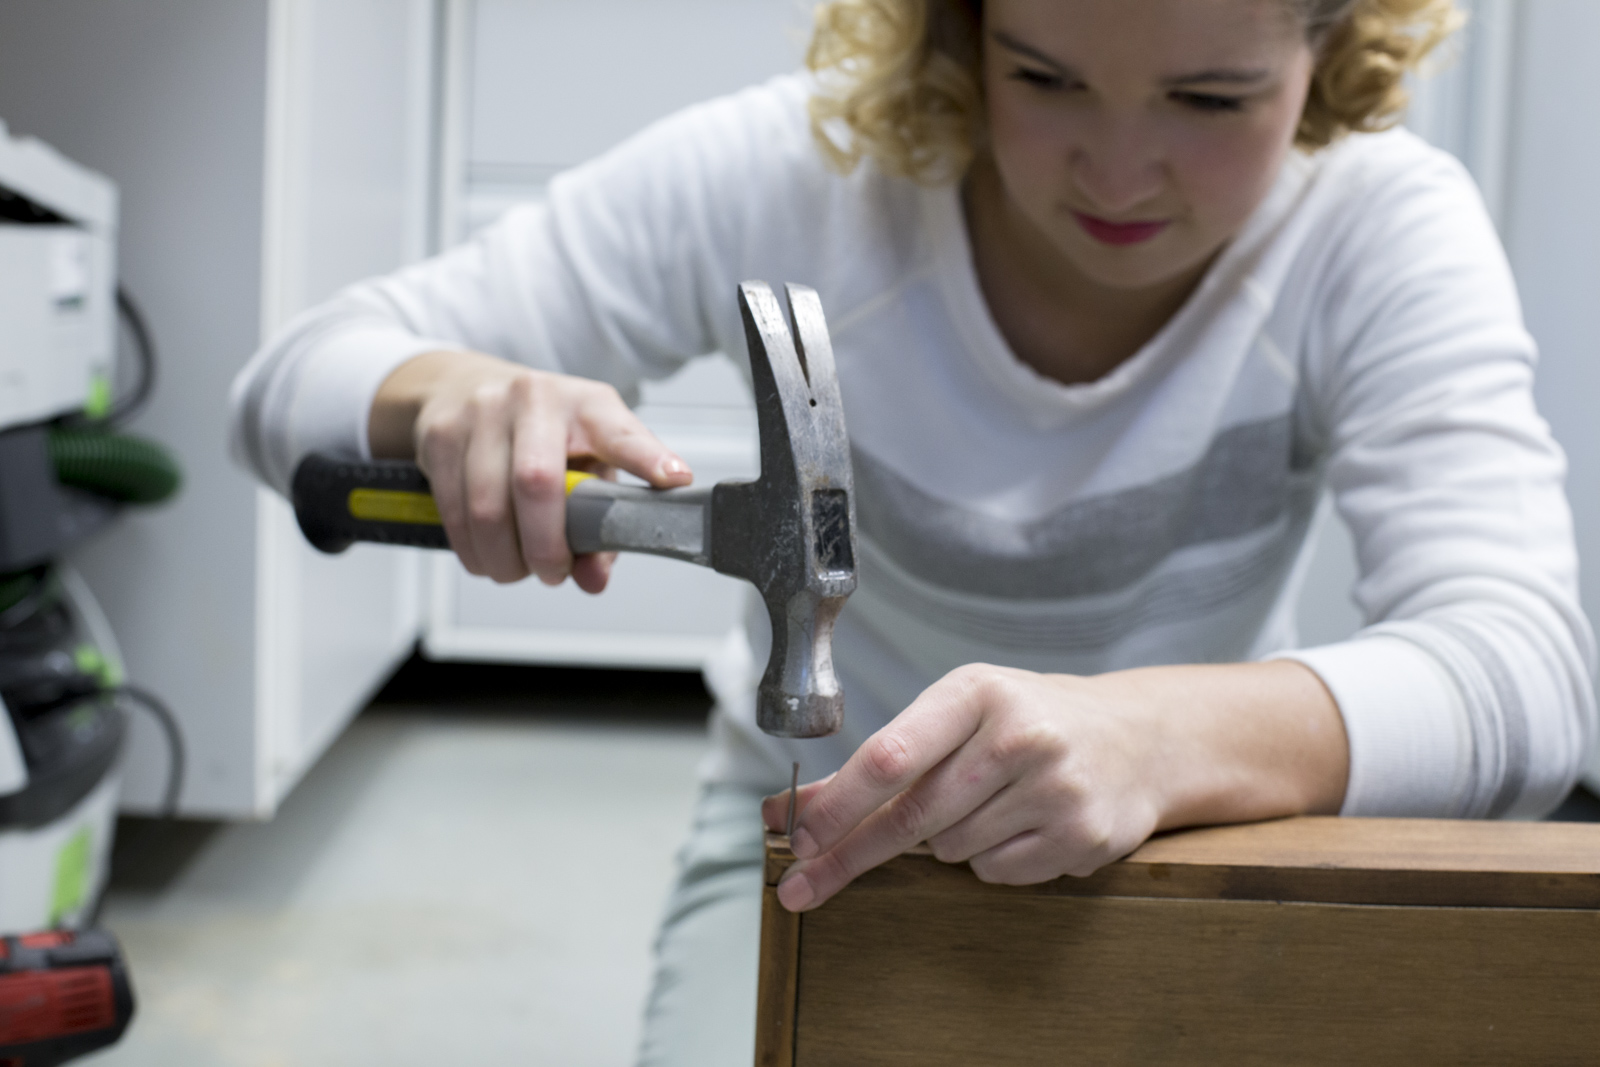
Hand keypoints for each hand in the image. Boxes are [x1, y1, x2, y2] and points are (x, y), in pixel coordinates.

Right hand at [368, 350, 690, 586]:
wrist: (461, 386)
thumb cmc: (540, 430)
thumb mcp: (585, 459)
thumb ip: (601, 520)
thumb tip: (593, 577)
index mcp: (587, 405)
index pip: (620, 432)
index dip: (648, 458)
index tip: (674, 479)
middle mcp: (535, 399)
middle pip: (536, 483)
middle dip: (545, 547)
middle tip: (553, 572)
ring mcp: (481, 413)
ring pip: (487, 507)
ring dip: (506, 558)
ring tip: (520, 568)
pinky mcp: (440, 436)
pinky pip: (455, 512)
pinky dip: (474, 550)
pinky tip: (489, 555)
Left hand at [761, 660, 1347, 911]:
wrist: (1139, 737)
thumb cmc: (1027, 720)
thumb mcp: (955, 714)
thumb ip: (877, 762)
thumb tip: (788, 813)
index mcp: (979, 691)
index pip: (893, 755)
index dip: (837, 803)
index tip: (794, 837)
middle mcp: (1020, 736)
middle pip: (912, 816)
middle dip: (850, 853)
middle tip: (800, 885)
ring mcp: (1057, 789)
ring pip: (951, 850)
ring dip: (942, 843)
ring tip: (983, 804)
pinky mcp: (1082, 836)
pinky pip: (995, 873)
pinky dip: (988, 861)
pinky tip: (1018, 825)